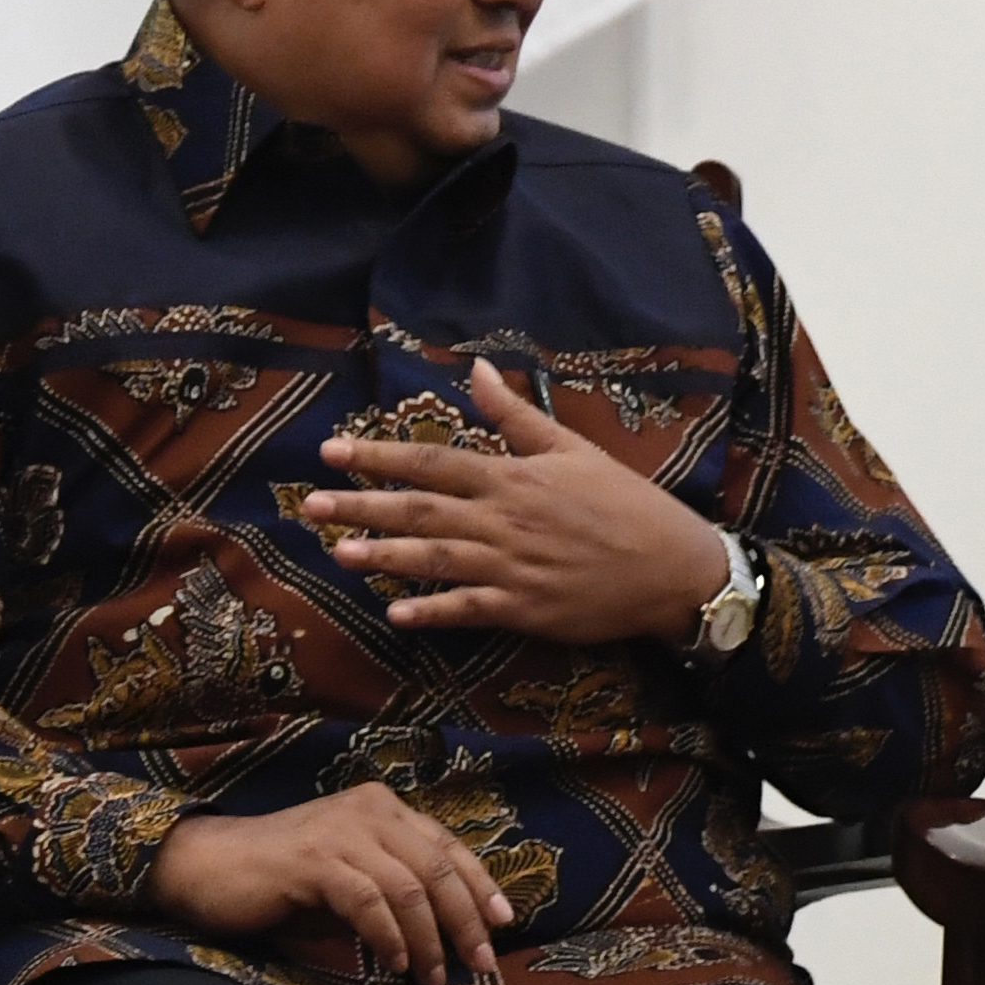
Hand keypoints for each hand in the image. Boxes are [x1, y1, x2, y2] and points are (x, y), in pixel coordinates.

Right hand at [150, 782, 514, 984]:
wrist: (205, 867)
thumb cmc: (280, 882)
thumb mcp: (350, 884)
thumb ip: (393, 897)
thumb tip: (445, 937)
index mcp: (383, 809)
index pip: (448, 847)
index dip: (480, 885)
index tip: (503, 924)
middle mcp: (369, 811)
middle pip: (438, 868)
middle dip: (465, 920)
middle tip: (480, 964)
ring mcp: (341, 832)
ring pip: (409, 888)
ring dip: (428, 940)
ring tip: (433, 979)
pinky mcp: (314, 860)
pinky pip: (368, 901)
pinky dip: (389, 937)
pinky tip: (396, 965)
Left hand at [300, 358, 733, 644]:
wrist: (673, 567)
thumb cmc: (625, 503)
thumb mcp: (574, 449)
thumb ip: (516, 416)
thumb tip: (475, 371)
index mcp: (513, 477)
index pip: (433, 463)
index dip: (380, 456)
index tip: (333, 453)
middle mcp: (504, 521)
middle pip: (421, 511)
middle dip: (363, 506)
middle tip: (311, 506)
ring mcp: (512, 568)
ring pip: (436, 559)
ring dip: (385, 557)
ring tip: (338, 554)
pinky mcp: (525, 609)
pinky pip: (469, 610)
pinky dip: (433, 612)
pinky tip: (396, 613)